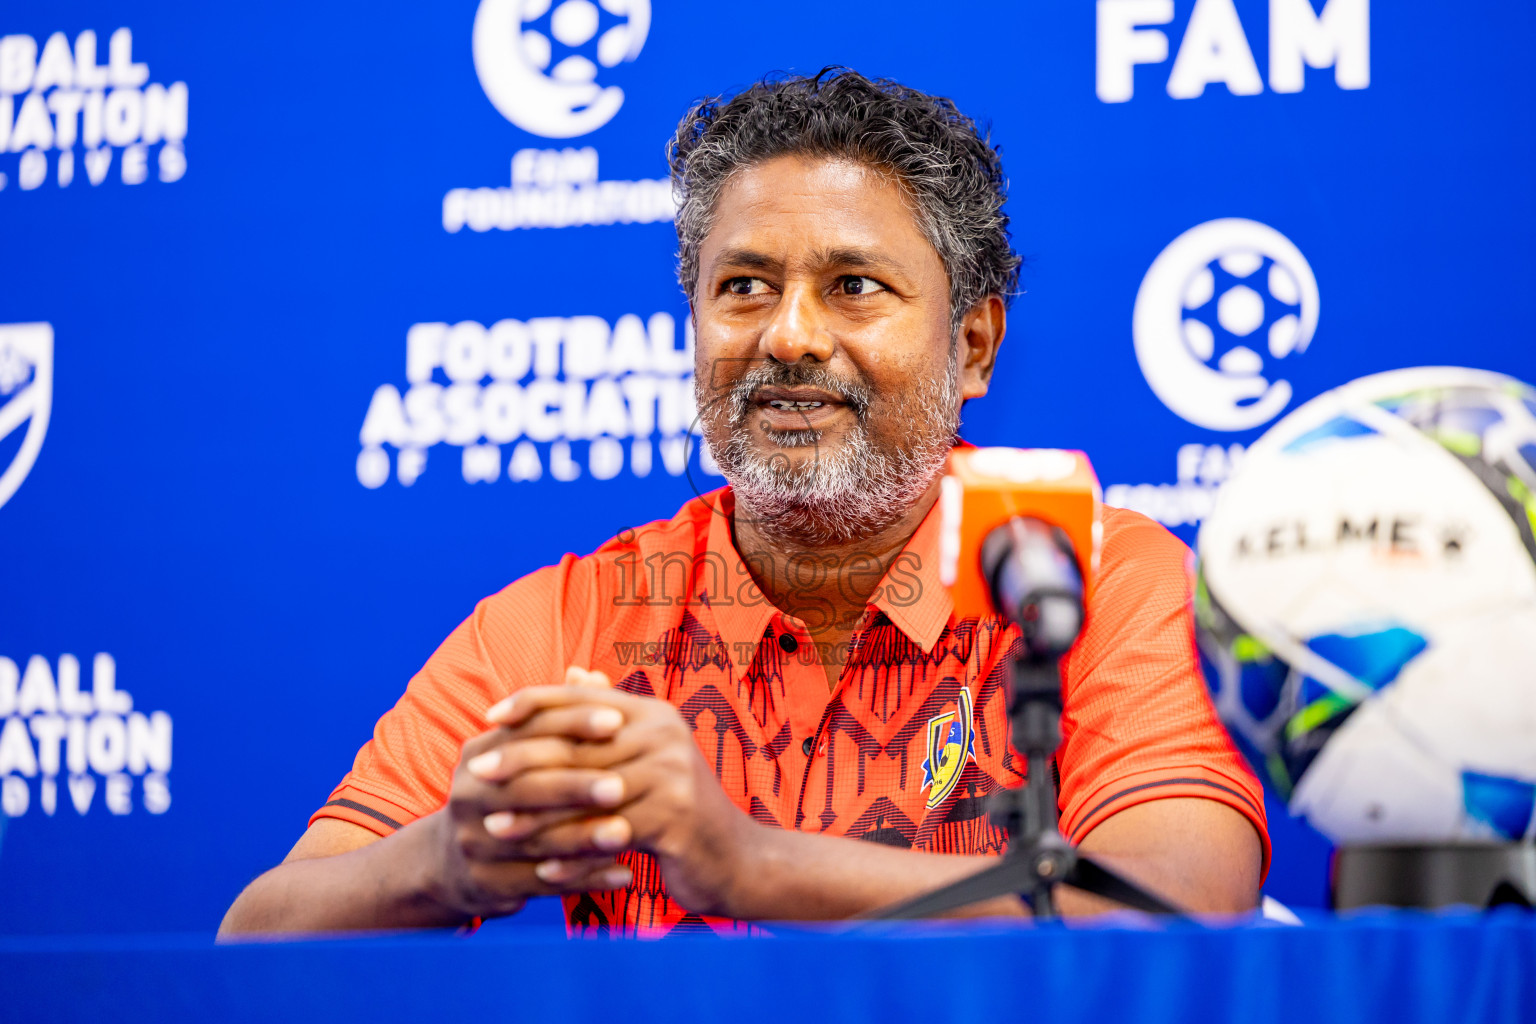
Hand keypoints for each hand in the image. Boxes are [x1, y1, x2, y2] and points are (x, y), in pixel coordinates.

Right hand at [432, 669, 635, 919]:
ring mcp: (473, 843)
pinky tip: (624, 873)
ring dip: (584, 838)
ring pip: (535, 840)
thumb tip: (589, 673)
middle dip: (576, 786)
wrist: (450, 862)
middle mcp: (469, 796)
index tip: (619, 720)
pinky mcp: (486, 884)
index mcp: (479, 755)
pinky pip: (542, 883)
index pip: (526, 732)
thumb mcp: (517, 753)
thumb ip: (555, 718)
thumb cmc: (506, 794)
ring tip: (629, 833)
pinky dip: (585, 879)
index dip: (572, 724)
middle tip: (622, 784)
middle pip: (526, 787)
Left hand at [475, 668, 761, 916]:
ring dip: (534, 816)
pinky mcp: (675, 818)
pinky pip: (607, 836)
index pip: (580, 698)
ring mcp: (672, 775)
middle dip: (520, 761)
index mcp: (652, 714)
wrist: (735, 858)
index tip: (488, 717)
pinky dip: (571, 856)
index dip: (531, 702)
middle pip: (575, 744)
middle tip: (475, 775)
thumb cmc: (678, 807)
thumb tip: (573, 672)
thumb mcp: (648, 753)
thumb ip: (609, 716)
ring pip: (584, 795)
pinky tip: (540, 871)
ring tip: (493, 827)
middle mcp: (664, 735)